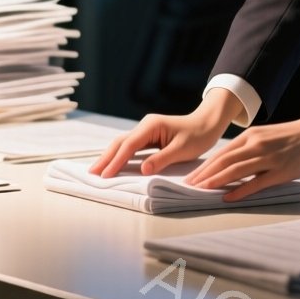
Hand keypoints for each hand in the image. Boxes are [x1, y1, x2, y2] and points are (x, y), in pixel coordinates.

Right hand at [89, 90, 241, 177]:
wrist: (208, 123)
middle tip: (91, 174)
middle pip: (120, 142)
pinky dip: (120, 156)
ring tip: (97, 171)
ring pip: (123, 144)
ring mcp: (146, 130)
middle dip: (106, 158)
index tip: (106, 175)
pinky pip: (131, 147)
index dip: (116, 160)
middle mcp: (145, 126)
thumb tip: (143, 170)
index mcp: (151, 125)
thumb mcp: (182, 149)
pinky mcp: (149, 137)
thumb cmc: (198, 135)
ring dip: (110, 157)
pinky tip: (114, 164)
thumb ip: (162, 159)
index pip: (129, 145)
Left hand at [185, 106, 299, 201]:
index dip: (204, 166)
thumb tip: (230, 164)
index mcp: (250, 137)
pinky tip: (228, 197)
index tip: (191, 176)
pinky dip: (240, 190)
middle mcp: (255, 145)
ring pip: (235, 170)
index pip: (221, 153)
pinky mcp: (280, 170)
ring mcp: (267, 158)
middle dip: (204, 174)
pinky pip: (256, 182)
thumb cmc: (292, 137)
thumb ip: (249, 149)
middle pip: (223, 161)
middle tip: (189, 186)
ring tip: (201, 190)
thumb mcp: (266, 137)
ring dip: (216, 181)